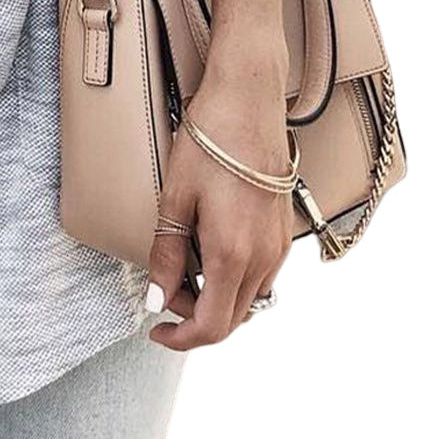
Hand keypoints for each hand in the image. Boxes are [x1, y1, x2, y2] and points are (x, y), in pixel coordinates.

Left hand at [146, 44, 293, 349]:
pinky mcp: (283, 229)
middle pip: (233, 318)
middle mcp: (265, 258)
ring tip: (182, 265)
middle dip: (193, 316)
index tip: (156, 329)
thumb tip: (157, 298)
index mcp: (234, 254)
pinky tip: (208, 248)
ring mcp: (279, 245)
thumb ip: (166, 254)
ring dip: (215, 297)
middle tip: (163, 289)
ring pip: (249, 299)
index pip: (213, 327)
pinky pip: (261, 274)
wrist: (248, 100)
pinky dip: (233, 278)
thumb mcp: (175, 198)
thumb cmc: (209, 142)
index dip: (181, 338)